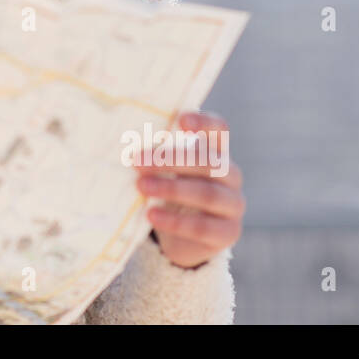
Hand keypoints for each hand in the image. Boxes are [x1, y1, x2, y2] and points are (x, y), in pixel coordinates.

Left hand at [133, 111, 243, 269]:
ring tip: (141, 187)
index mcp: (216, 152)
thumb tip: (124, 145)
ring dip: (171, 189)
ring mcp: (233, 204)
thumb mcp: (162, 172)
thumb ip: (154, 157)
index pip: (219, 129)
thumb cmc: (169, 194)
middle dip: (171, 159)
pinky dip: (175, 222)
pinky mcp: (229, 233)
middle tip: (137, 161)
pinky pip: (203, 226)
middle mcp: (230, 175)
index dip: (203, 123)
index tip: (181, 120)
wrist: (181, 239)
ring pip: (207, 194)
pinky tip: (151, 215)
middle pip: (209, 161)